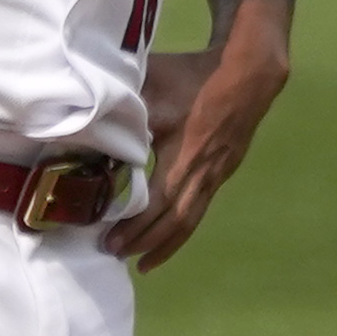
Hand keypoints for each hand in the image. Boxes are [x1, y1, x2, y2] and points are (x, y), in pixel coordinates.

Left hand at [104, 6, 288, 271]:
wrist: (247, 73)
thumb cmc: (194, 77)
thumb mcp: (153, 88)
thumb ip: (125, 114)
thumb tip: (89, 132)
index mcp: (185, 155)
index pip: (157, 203)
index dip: (134, 227)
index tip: (109, 243)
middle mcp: (204, 173)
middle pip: (175, 222)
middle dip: (146, 243)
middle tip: (118, 257)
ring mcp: (217, 175)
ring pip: (191, 220)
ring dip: (166, 243)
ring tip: (145, 263)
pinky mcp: (223, 171)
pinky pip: (200, 208)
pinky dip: (181, 227)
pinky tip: (169, 233)